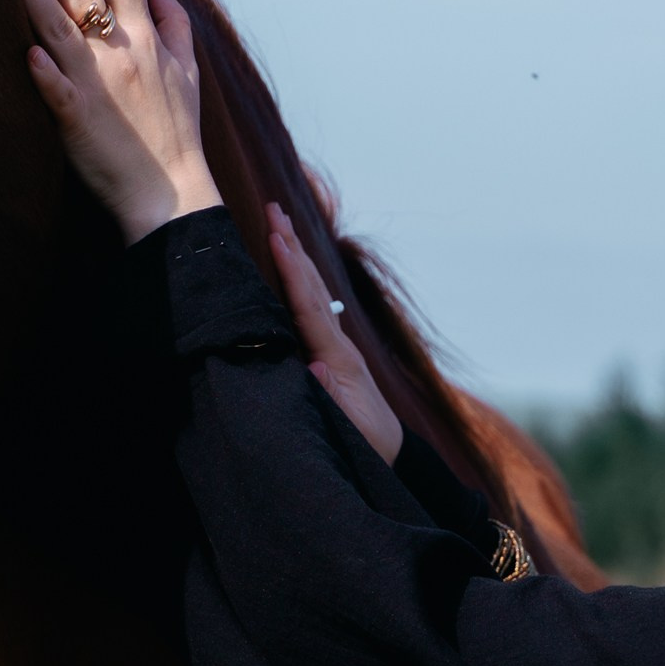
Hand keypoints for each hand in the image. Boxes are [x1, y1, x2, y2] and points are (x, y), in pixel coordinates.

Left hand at [14, 0, 223, 241]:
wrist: (171, 193)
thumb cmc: (176, 134)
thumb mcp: (188, 74)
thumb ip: (175, 25)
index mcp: (146, 37)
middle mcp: (121, 52)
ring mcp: (97, 83)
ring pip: (62, 27)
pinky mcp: (77, 119)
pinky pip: (58, 91)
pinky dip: (45, 71)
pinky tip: (26, 49)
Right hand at [265, 199, 404, 465]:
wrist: (390, 457)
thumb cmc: (364, 448)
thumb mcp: (347, 432)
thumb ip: (329, 401)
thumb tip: (315, 370)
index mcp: (336, 359)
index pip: (308, 308)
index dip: (291, 273)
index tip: (276, 237)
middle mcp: (337, 345)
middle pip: (311, 287)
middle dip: (291, 247)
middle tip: (273, 207)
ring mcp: (335, 347)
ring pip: (311, 293)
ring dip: (295, 257)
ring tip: (279, 224)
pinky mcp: (330, 355)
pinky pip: (310, 310)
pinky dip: (298, 283)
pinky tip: (290, 268)